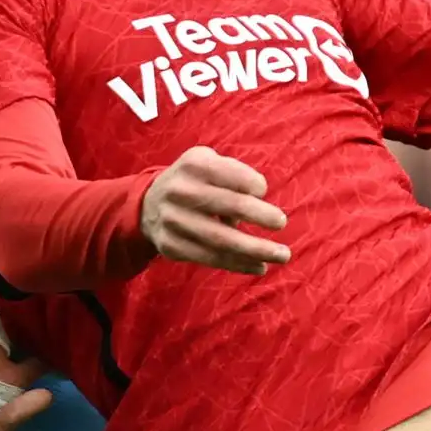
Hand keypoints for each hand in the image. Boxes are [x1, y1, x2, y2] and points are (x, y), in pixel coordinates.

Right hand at [0, 275, 54, 430]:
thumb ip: (17, 414)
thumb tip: (49, 396)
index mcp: (15, 380)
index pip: (42, 359)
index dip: (58, 344)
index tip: (79, 323)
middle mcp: (0, 361)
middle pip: (23, 333)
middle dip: (39, 313)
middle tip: (60, 285)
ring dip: (8, 300)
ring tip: (27, 272)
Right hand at [141, 146, 290, 275]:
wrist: (148, 205)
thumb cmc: (194, 182)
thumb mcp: (208, 163)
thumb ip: (234, 174)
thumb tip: (259, 202)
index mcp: (194, 164)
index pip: (232, 174)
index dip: (254, 184)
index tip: (263, 191)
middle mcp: (180, 191)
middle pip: (230, 205)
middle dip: (261, 216)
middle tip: (282, 222)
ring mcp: (173, 221)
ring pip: (222, 240)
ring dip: (256, 249)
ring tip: (282, 255)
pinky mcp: (171, 247)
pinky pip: (211, 259)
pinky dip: (239, 264)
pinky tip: (260, 266)